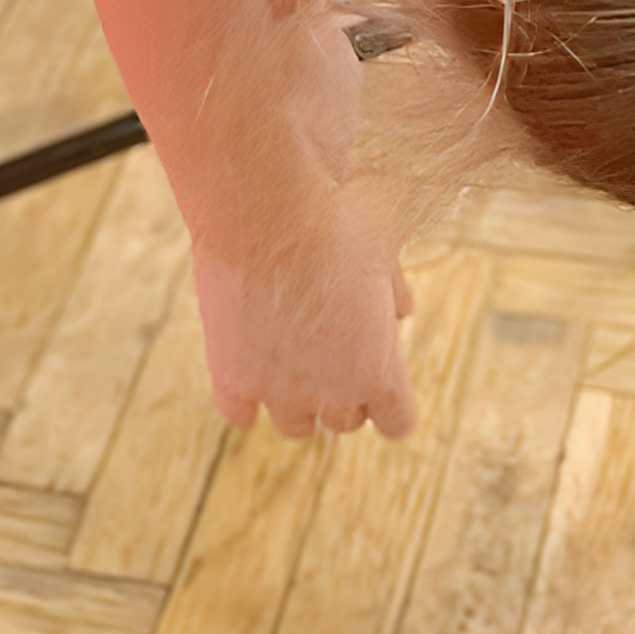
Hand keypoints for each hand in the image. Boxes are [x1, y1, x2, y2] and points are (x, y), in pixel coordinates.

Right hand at [191, 211, 416, 442]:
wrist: (263, 208)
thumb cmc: (330, 221)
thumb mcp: (380, 254)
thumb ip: (393, 294)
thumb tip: (401, 311)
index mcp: (379, 370)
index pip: (397, 422)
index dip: (387, 400)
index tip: (374, 373)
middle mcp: (333, 392)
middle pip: (345, 422)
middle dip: (340, 391)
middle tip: (325, 348)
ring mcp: (279, 390)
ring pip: (295, 425)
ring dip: (294, 398)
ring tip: (283, 355)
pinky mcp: (233, 378)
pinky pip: (239, 413)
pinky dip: (243, 397)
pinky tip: (244, 364)